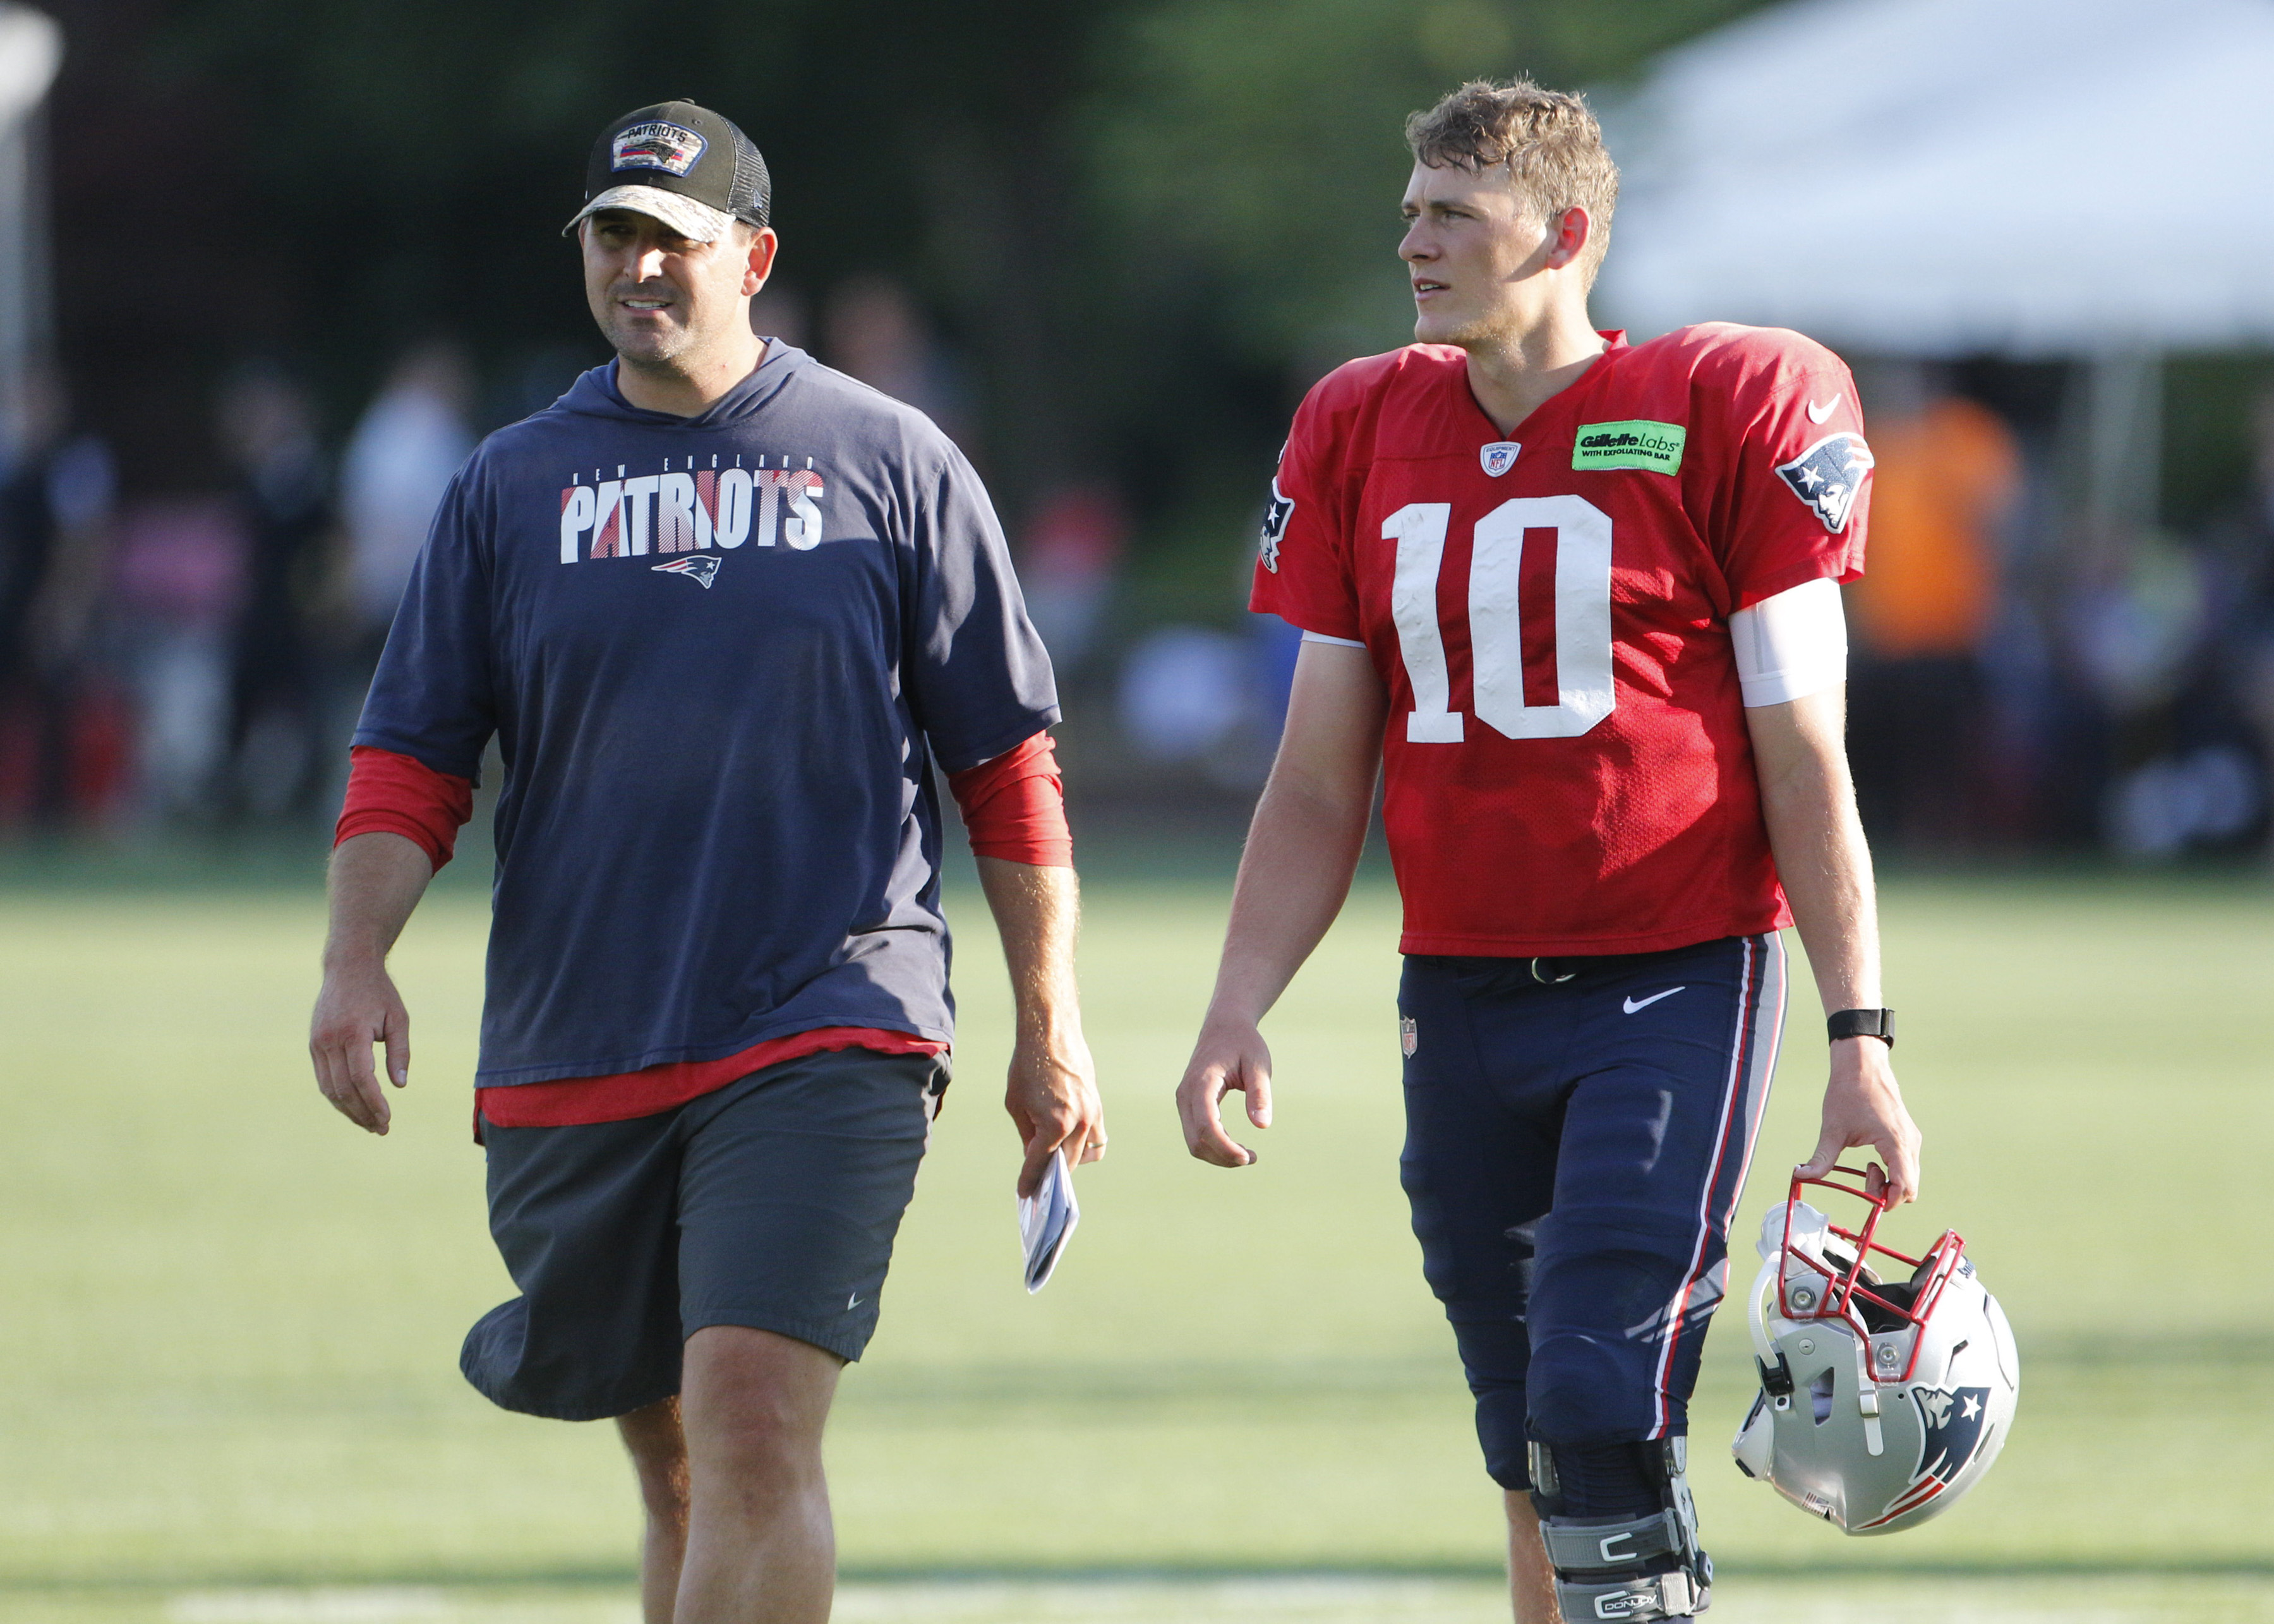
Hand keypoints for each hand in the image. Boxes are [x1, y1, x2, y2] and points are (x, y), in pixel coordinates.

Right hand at [309, 957, 409, 1134]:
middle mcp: (329, 1040)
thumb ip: (400, 1052)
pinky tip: (353, 1107)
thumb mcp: (398, 1018)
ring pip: (329, 1088)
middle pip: (343, 1088)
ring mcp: (317, 1043)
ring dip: (348, 1110)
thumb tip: (400, 1086)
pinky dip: (337, 1097)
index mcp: (352, 1032)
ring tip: (369, 1124)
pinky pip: (323, 1079)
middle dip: (362, 1113)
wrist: (348, 968)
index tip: (387, 1119)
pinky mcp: (313, 1045)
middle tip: (381, 1129)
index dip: (374, 1103)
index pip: (361, 1078)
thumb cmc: (379, 993)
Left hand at [1005, 1022, 1103, 1199]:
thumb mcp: (1016, 1104)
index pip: (1040, 1163)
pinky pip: (1097, 1137)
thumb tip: (1034, 1153)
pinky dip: (1084, 1146)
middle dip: (1050, 1176)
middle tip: (1038, 1183)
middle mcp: (1078, 1124)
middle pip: (1066, 1164)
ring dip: (1070, 1162)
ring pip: (1087, 1155)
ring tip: (1054, 1161)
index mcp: (1054, 1125)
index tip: (1025, 1195)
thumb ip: (1027, 1133)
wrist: (1052, 1032)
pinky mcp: (1098, 1105)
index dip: (1029, 1181)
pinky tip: (1069, 1143)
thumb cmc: (1027, 1065)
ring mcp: (1092, 1115)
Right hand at [1176, 1016, 1270, 1167]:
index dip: (1225, 1148)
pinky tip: (1236, 1146)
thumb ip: (1260, 1093)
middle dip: (1223, 1157)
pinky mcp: (1188, 1106)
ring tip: (1247, 1155)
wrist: (1223, 1026)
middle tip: (1252, 1158)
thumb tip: (1263, 1126)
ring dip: (1218, 1156)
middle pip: (1197, 1141)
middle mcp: (1186, 1094)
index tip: (1249, 1158)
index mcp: (1202, 1082)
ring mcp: (1184, 1101)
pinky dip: (1214, 1147)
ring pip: (1194, 1143)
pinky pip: (1195, 1135)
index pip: (1207, 1125)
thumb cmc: (1244, 1043)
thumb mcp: (1258, 1063)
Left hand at [1797, 1036, 1918, 1204]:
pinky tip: (1871, 1160)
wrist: (1862, 1065)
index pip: (1905, 1187)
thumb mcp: (1832, 1129)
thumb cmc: (1849, 1093)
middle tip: (1863, 1179)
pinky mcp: (1908, 1136)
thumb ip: (1821, 1158)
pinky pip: (1907, 1165)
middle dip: (1888, 1193)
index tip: (1869, 1202)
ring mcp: (1912, 1139)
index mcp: (1896, 1143)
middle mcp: (1910, 1143)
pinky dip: (1892, 1171)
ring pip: (1910, 1177)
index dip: (1889, 1201)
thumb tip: (1801, 1176)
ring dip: (1890, 1182)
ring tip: (1866, 1167)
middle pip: (1911, 1187)